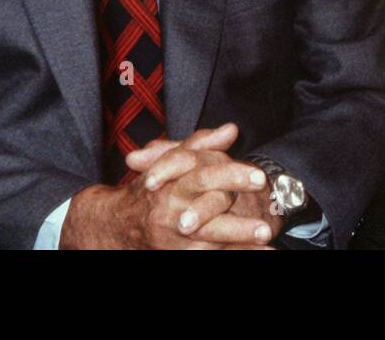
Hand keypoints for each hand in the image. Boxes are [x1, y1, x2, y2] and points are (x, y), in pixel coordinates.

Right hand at [60, 123, 271, 248]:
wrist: (118, 224)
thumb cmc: (154, 188)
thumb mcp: (173, 160)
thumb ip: (202, 144)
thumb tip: (231, 129)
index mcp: (173, 184)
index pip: (203, 177)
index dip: (231, 176)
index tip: (260, 177)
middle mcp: (173, 212)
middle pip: (207, 215)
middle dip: (236, 225)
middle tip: (266, 229)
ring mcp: (174, 238)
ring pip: (209, 242)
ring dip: (238, 244)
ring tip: (265, 241)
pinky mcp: (177, 253)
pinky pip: (208, 255)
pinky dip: (235, 254)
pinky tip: (262, 255)